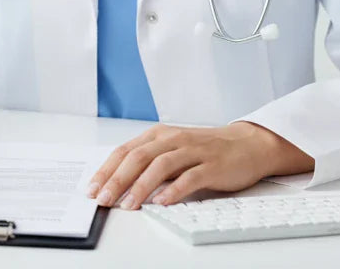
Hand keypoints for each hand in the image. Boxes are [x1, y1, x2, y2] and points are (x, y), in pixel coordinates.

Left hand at [87, 122, 312, 209]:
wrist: (247, 144)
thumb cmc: (205, 150)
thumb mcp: (172, 150)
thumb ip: (149, 163)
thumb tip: (118, 184)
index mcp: (159, 135)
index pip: (125, 151)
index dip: (106, 170)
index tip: (92, 189)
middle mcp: (173, 140)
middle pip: (138, 158)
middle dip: (117, 180)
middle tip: (103, 199)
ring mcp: (193, 151)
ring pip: (160, 166)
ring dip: (141, 186)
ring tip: (128, 205)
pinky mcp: (211, 165)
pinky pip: (189, 178)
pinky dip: (174, 190)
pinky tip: (162, 202)